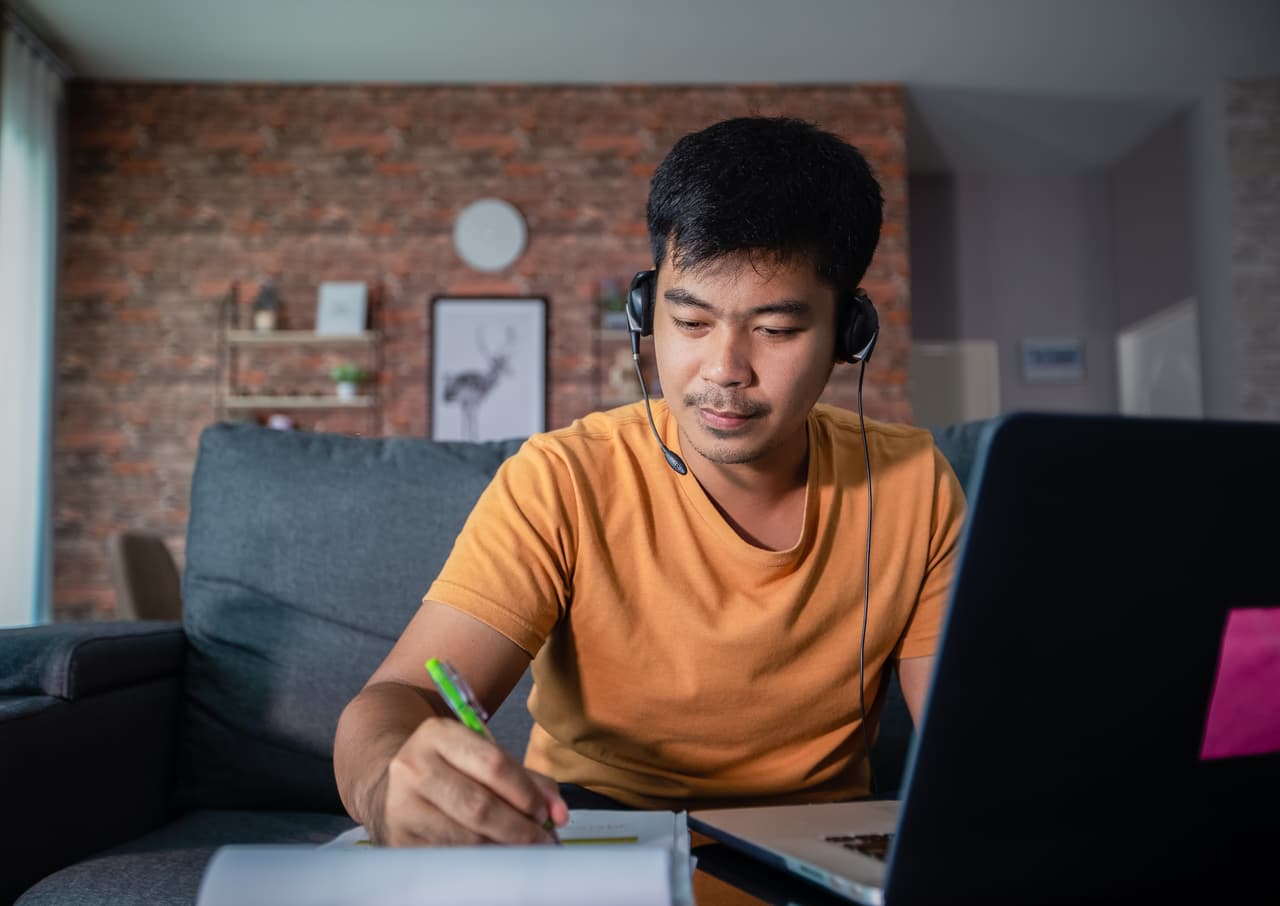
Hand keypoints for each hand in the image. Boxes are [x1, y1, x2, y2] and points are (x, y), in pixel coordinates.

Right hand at [372, 716, 568, 845]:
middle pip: (479, 805)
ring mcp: (401, 805)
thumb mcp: (480, 757)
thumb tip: (558, 812)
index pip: (494, 764)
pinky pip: (450, 857)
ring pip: (466, 837)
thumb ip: (526, 779)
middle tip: (543, 841)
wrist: (389, 785)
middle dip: (520, 829)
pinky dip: (480, 862)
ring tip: (523, 851)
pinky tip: (495, 858)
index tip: (547, 813)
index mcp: (438, 734)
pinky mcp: (398, 840)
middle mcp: (413, 766)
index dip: (527, 793)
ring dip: (503, 849)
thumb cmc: (449, 770)